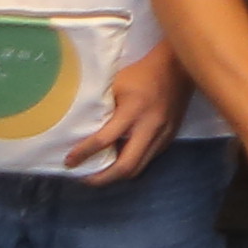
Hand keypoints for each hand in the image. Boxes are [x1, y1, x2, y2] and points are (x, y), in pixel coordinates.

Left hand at [77, 48, 182, 183]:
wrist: (177, 68)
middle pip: (126, 166)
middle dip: (103, 178)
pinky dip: (131, 164)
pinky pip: (148, 159)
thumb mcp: (116, 85)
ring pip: (138, 168)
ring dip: (117, 175)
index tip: (69, 161)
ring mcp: (163, 135)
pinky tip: (119, 159)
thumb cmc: (141, 74)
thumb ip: (102, 107)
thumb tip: (81, 127)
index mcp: (133, 110)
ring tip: (100, 172)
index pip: (104, 140)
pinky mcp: (169, 138)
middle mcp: (150, 127)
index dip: (84, 153)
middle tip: (85, 178)